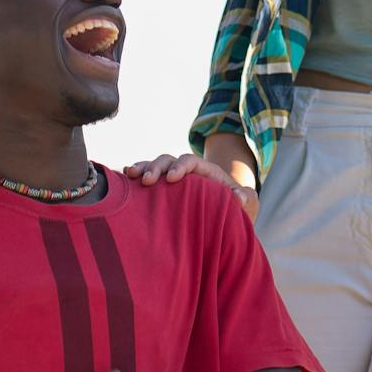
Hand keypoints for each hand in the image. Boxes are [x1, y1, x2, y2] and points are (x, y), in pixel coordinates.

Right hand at [125, 145, 257, 221]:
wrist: (229, 211)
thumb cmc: (238, 207)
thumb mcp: (247, 203)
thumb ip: (246, 199)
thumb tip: (239, 198)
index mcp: (206, 172)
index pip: (191, 161)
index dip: (181, 166)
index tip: (172, 179)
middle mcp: (187, 172)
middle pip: (169, 160)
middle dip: (156, 167)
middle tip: (146, 181)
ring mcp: (173, 179)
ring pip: (155, 166)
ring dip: (142, 168)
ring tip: (130, 175)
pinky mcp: (164, 190)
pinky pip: (147, 178)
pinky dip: (136, 176)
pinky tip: (124, 179)